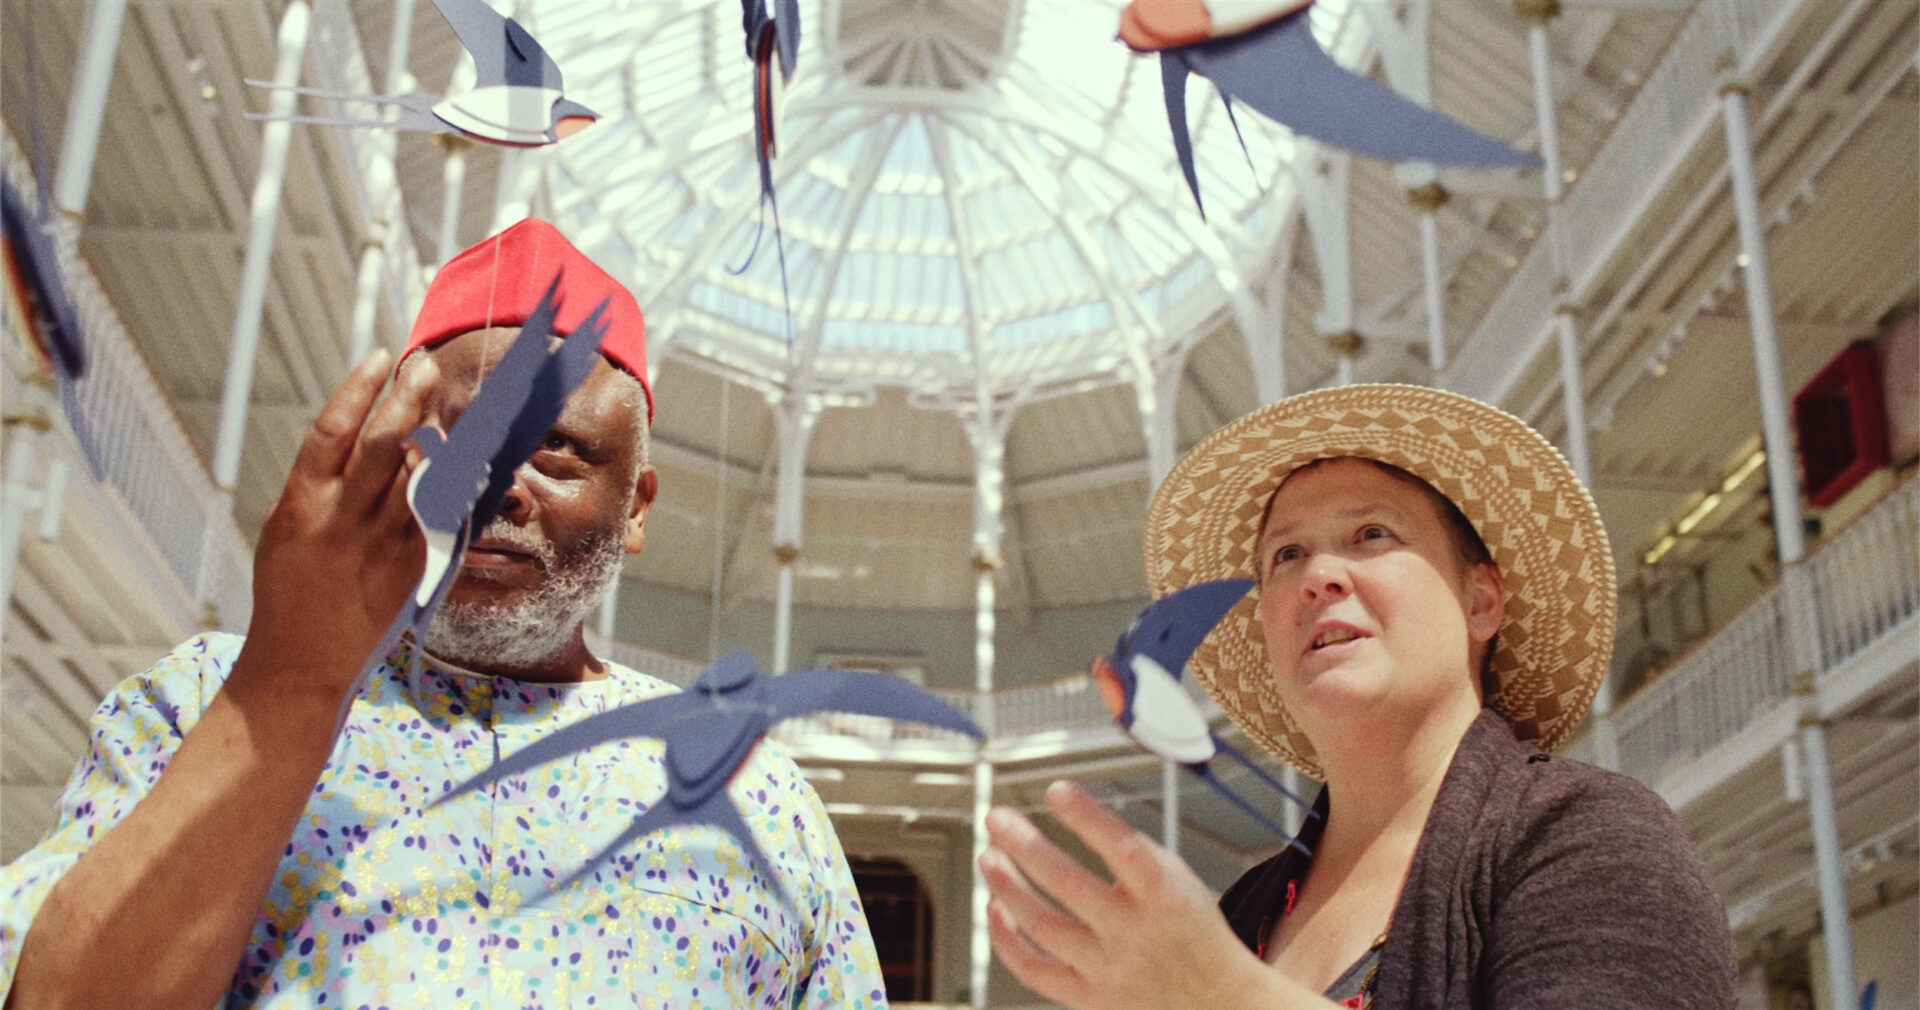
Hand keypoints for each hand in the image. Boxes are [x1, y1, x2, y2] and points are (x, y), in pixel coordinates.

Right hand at [238, 349, 438, 696]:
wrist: (302, 661)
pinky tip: (467, 458)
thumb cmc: (290, 589)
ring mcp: (381, 543)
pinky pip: (439, 513)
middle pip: (383, 443)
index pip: (333, 429)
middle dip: (407, 398)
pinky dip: (454, 483)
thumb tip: (364, 435)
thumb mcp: (286, 527)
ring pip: (419, 475)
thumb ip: (321, 483)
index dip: (359, 388)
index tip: (380, 357)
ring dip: (438, 435)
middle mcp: (343, 519)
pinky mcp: (412, 566)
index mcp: (302, 503)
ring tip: (449, 404)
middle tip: (425, 365)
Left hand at [980, 781, 1319, 1009]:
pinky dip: (1006, 940)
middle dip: (1024, 845)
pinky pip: (1034, 971)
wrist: (1221, 1003)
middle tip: (997, 818)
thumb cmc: (1193, 931)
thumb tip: (1071, 817)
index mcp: (1166, 894)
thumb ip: (1130, 855)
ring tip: (989, 855)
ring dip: (1007, 886)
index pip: (1123, 848)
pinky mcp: (1091, 999)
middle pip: (1068, 883)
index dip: (1087, 817)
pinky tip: (995, 909)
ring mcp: (1110, 969)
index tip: (1056, 790)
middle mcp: (1136, 932)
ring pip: (1042, 925)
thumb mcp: (1180, 880)